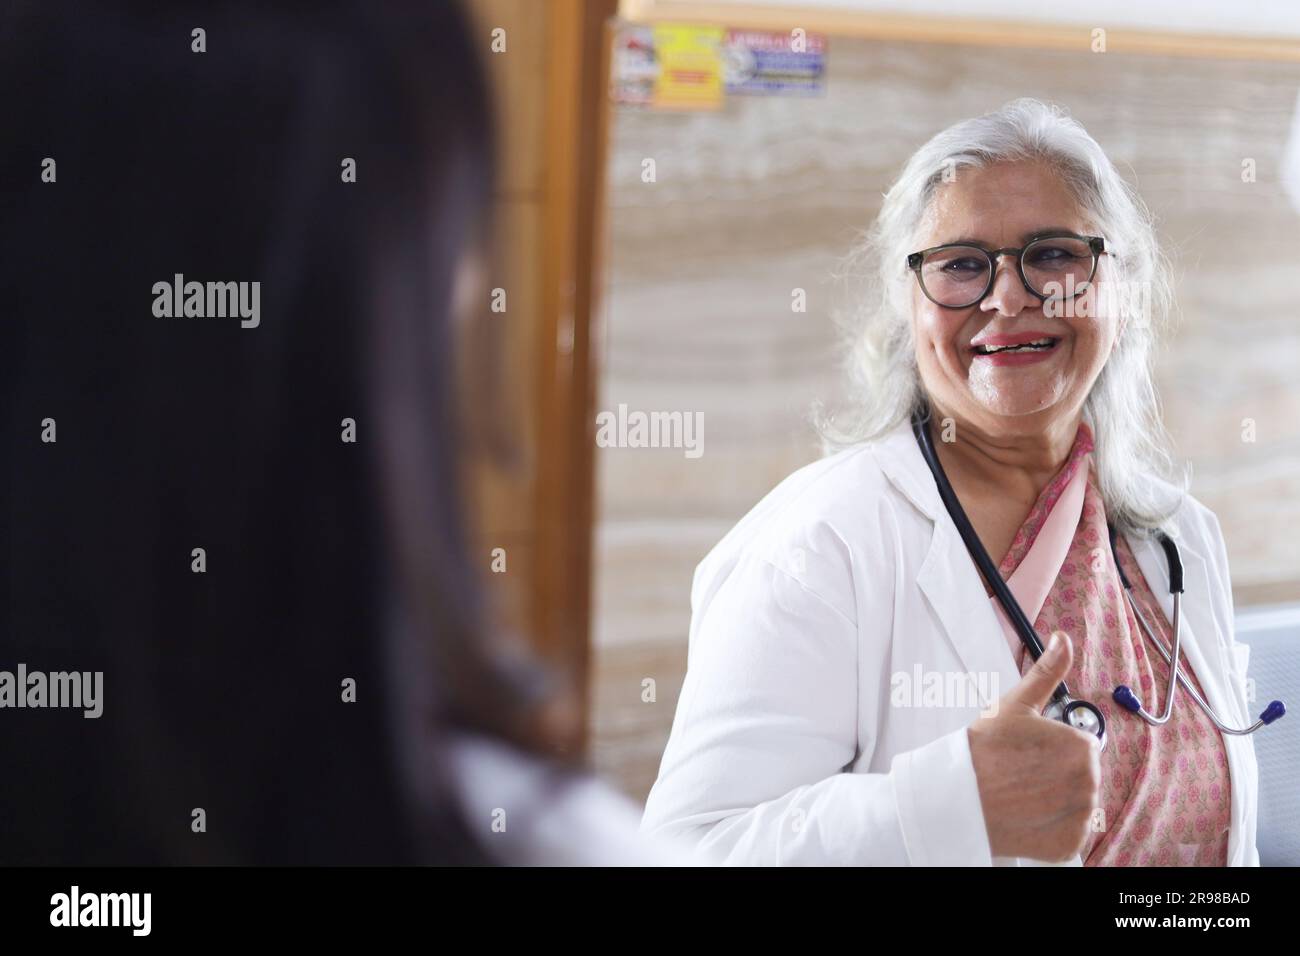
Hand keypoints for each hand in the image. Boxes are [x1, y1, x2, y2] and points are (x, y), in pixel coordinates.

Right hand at [967, 631, 1101, 861]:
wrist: (957, 798)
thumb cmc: (983, 751)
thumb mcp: (1015, 705)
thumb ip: (1047, 671)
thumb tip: (1062, 638)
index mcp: (1081, 747)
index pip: (1081, 746)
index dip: (1053, 747)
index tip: (1027, 752)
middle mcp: (1089, 783)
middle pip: (1081, 775)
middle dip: (1056, 773)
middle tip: (1021, 773)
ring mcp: (1080, 817)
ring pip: (1076, 803)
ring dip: (1055, 800)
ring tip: (1022, 795)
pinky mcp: (1069, 845)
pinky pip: (1070, 832)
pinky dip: (1052, 828)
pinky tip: (1027, 816)